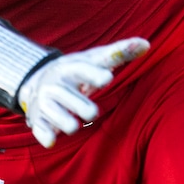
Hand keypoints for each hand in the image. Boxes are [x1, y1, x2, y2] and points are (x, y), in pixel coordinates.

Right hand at [17, 38, 149, 147]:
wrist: (37, 81)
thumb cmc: (76, 72)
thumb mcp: (93, 60)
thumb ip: (118, 53)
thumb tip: (146, 45)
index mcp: (70, 67)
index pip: (83, 69)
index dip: (95, 74)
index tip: (107, 78)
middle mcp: (56, 84)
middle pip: (79, 104)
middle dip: (87, 109)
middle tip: (91, 110)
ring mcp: (45, 102)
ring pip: (64, 121)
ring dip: (70, 123)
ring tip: (73, 122)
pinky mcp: (37, 119)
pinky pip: (43, 131)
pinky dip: (47, 135)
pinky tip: (52, 138)